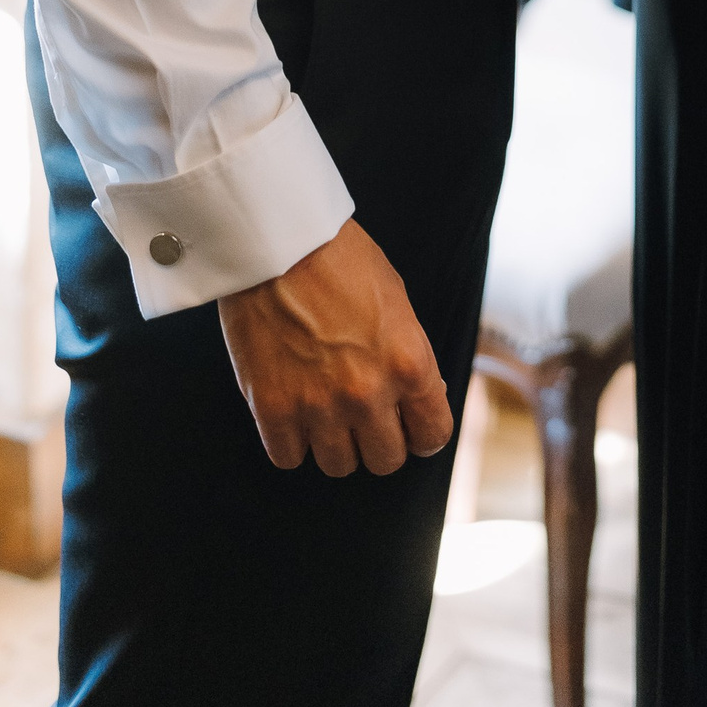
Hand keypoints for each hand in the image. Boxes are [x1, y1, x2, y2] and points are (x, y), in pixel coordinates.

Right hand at [218, 218, 452, 476]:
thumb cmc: (341, 260)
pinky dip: (290, 441)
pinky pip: (288, 457)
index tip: (410, 426)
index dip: (422, 433)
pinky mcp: (273, 409)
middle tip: (363, 416)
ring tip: (324, 410)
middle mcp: (368, 393)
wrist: (279, 241)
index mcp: (409, 363)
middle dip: (378, 440)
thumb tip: (417, 397)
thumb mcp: (397, 302)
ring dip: (334, 442)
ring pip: (338, 466)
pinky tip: (291, 412)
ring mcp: (319, 405)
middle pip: (385, 460)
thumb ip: (409, 356)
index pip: (433, 436)